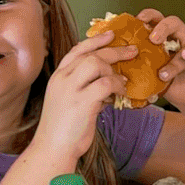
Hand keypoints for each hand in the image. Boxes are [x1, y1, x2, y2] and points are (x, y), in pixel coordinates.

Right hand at [32, 27, 136, 165]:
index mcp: (58, 77)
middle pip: (90, 54)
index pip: (77, 50)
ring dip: (115, 71)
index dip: (95, 41)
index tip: (110, 34)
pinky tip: (120, 94)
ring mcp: (70, 90)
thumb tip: (110, 82)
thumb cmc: (63, 130)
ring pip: (97, 64)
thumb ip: (87, 89)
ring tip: (123, 81)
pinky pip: (106, 84)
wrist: (52, 150)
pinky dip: (117, 86)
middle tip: (132, 51)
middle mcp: (62, 79)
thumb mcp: (71, 103)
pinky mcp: (81, 102)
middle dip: (114, 50)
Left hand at [137, 8, 184, 112]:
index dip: (147, 17)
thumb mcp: (153, 77)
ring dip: (173, 47)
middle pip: (172, 23)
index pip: (156, 22)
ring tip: (161, 59)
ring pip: (184, 37)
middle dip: (161, 27)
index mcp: (165, 42)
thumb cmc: (173, 86)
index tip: (135, 20)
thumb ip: (139, 70)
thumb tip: (113, 69)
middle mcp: (180, 41)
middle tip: (152, 39)